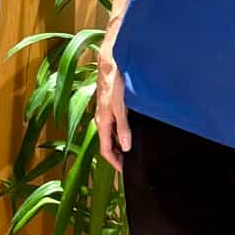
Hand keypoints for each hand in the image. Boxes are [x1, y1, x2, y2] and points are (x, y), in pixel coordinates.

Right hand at [96, 42, 130, 171]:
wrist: (110, 62)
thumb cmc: (114, 83)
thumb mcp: (120, 107)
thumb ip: (123, 128)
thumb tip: (126, 147)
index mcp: (102, 123)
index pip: (105, 150)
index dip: (115, 163)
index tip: (126, 172)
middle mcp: (101, 119)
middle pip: (107, 143)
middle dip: (118, 155)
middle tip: (132, 163)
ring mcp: (105, 112)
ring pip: (110, 134)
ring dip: (119, 144)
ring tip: (133, 149)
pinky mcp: (109, 105)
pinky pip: (114, 125)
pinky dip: (120, 132)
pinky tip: (131, 130)